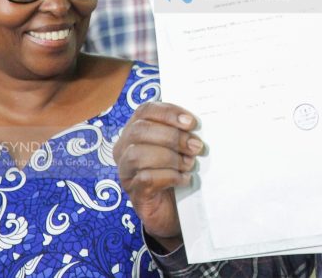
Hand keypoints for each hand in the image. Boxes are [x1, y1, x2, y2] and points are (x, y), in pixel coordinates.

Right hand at [113, 102, 202, 250]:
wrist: (173, 210)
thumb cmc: (176, 170)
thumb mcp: (178, 147)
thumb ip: (181, 132)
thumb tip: (197, 123)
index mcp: (135, 131)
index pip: (145, 111)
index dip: (168, 113)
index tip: (192, 122)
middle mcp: (124, 149)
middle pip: (140, 131)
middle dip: (171, 136)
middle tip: (195, 146)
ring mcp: (126, 172)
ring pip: (138, 155)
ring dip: (170, 157)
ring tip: (189, 164)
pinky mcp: (134, 193)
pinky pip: (146, 178)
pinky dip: (169, 176)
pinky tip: (184, 179)